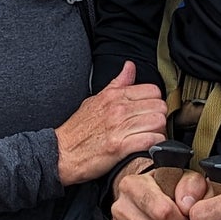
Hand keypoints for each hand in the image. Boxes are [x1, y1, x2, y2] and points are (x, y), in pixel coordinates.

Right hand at [54, 62, 169, 185]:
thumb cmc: (77, 130)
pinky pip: (150, 140)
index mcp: (113, 96)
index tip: (149, 112)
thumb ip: (117, 84)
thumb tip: (130, 67)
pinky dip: (154, 145)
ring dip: (158, 132)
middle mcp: (118, 108)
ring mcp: (119, 127)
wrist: (61, 152)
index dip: (155, 102)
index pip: (153, 90)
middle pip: (159, 106)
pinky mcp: (120, 147)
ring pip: (158, 122)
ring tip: (150, 137)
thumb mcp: (95, 100)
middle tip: (152, 126)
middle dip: (159, 117)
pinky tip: (147, 147)